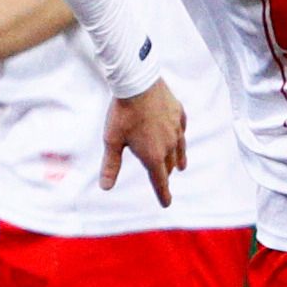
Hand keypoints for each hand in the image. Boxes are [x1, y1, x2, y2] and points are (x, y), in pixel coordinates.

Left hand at [97, 80, 185, 203]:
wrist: (139, 83)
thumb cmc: (123, 113)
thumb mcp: (112, 141)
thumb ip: (111, 165)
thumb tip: (105, 188)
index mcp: (153, 156)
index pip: (160, 181)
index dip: (163, 194)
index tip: (166, 203)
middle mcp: (169, 145)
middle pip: (169, 165)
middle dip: (166, 174)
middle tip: (163, 180)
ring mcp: (176, 128)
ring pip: (179, 149)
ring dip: (178, 160)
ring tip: (180, 166)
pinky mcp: (178, 113)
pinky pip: (181, 130)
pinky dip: (179, 137)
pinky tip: (178, 137)